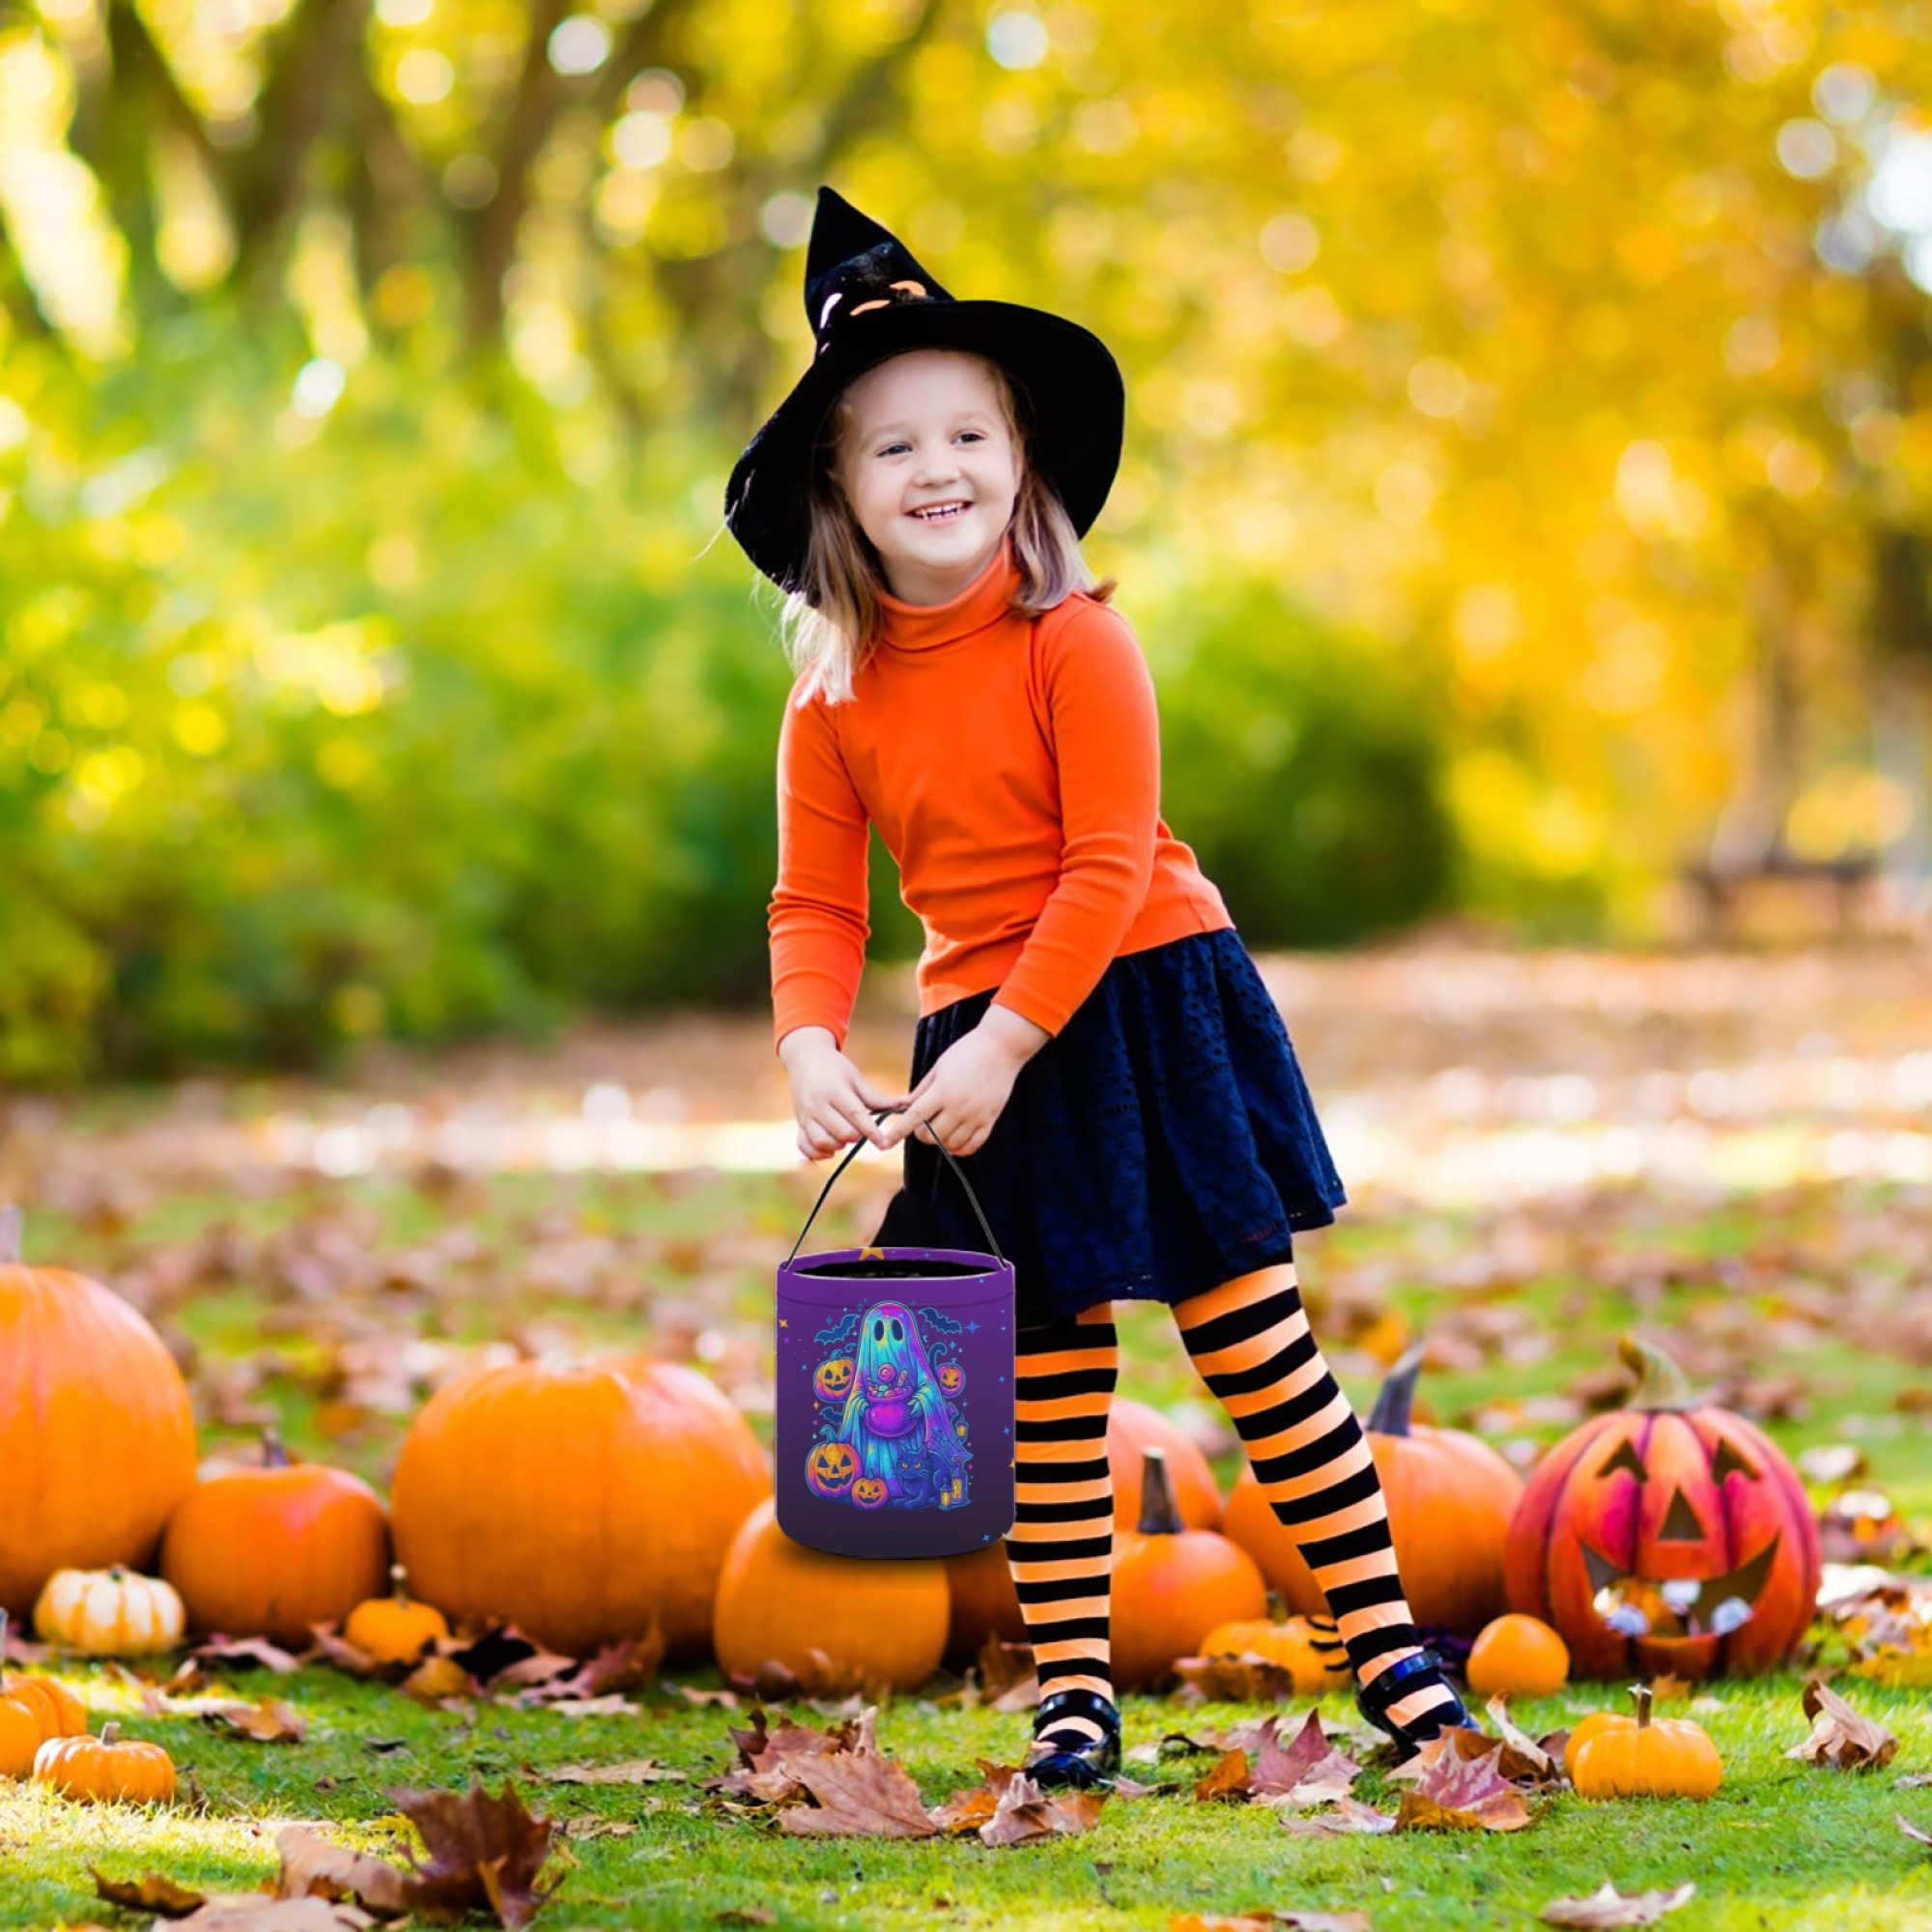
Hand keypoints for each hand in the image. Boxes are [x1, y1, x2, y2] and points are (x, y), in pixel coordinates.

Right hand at [781, 1033, 907, 1161]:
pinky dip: (818, 1154)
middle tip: (861, 1129)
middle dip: (856, 1136)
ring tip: (845, 1136)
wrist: (804, 1058)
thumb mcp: (856, 1078)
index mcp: (834, 1091)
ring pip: (822, 1142)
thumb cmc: (835, 1067)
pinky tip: (831, 1149)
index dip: (871, 1131)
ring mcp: (805, 1116)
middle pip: (841, 1132)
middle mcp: (817, 1105)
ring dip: (838, 1145)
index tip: (883, 1142)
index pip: (855, 1115)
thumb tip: (906, 1106)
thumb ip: (877, 1098)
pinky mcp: (799, 1124)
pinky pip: (805, 1147)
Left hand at [877, 1024, 1027, 1158]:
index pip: (915, 1117)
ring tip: (940, 1129)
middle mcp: (959, 1107)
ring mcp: (976, 1116)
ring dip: (940, 1141)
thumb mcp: (939, 1066)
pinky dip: (959, 1148)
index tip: (886, 1142)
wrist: (1001, 1047)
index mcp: (943, 1091)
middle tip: (923, 1123)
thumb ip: (922, 1090)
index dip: (898, 1132)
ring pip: (950, 1144)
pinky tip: (954, 1141)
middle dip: (921, 1133)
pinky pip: (972, 1146)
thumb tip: (904, 1107)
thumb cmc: (967, 1052)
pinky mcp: (990, 1120)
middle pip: (931, 1135)